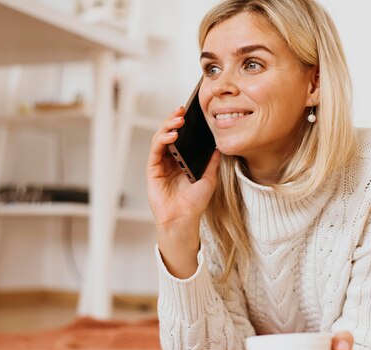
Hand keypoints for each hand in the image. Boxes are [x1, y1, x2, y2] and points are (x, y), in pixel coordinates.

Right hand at [146, 106, 220, 229]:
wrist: (183, 219)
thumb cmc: (195, 202)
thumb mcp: (210, 179)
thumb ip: (212, 162)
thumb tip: (218, 146)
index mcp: (183, 160)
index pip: (182, 137)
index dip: (185, 124)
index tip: (192, 113)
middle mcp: (170, 160)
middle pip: (169, 133)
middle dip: (174, 120)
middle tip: (182, 110)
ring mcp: (160, 164)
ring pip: (160, 138)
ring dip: (168, 126)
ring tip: (178, 120)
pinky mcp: (153, 169)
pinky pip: (156, 150)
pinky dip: (162, 140)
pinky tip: (172, 135)